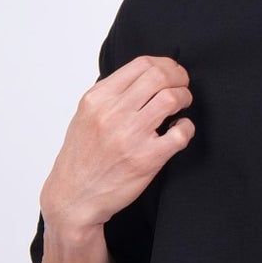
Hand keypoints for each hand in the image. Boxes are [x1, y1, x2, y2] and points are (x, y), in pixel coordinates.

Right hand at [39, 55, 192, 238]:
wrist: (74, 198)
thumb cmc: (81, 159)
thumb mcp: (85, 116)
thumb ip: (109, 96)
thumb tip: (141, 80)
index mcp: (97, 99)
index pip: (141, 65)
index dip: (165, 65)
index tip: (172, 72)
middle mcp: (112, 113)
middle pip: (159, 76)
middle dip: (179, 77)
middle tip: (182, 87)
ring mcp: (130, 136)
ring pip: (171, 99)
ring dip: (184, 98)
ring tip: (182, 107)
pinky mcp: (146, 159)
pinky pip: (179, 134)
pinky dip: (186, 128)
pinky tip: (180, 131)